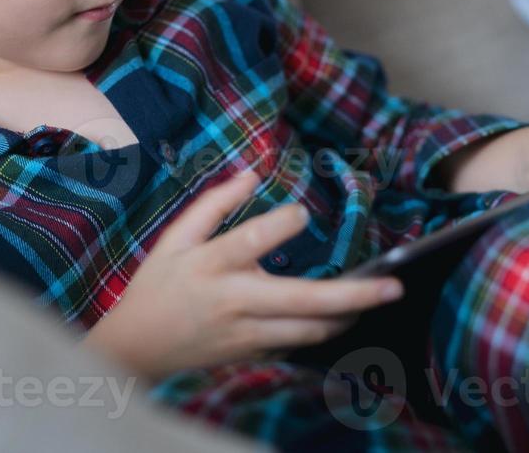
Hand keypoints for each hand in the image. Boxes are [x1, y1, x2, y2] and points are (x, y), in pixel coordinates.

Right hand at [82, 169, 403, 382]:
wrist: (136, 350)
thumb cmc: (158, 287)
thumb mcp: (175, 239)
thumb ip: (214, 205)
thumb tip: (252, 174)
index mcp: (211, 265)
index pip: (250, 241)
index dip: (279, 226)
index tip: (302, 213)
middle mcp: (233, 302)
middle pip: (300, 300)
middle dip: (353, 294)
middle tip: (392, 285)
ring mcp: (246, 335)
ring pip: (309, 330)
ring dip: (347, 315)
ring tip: (378, 296)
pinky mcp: (252, 355)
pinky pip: (297, 344)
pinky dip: (323, 330)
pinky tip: (344, 315)